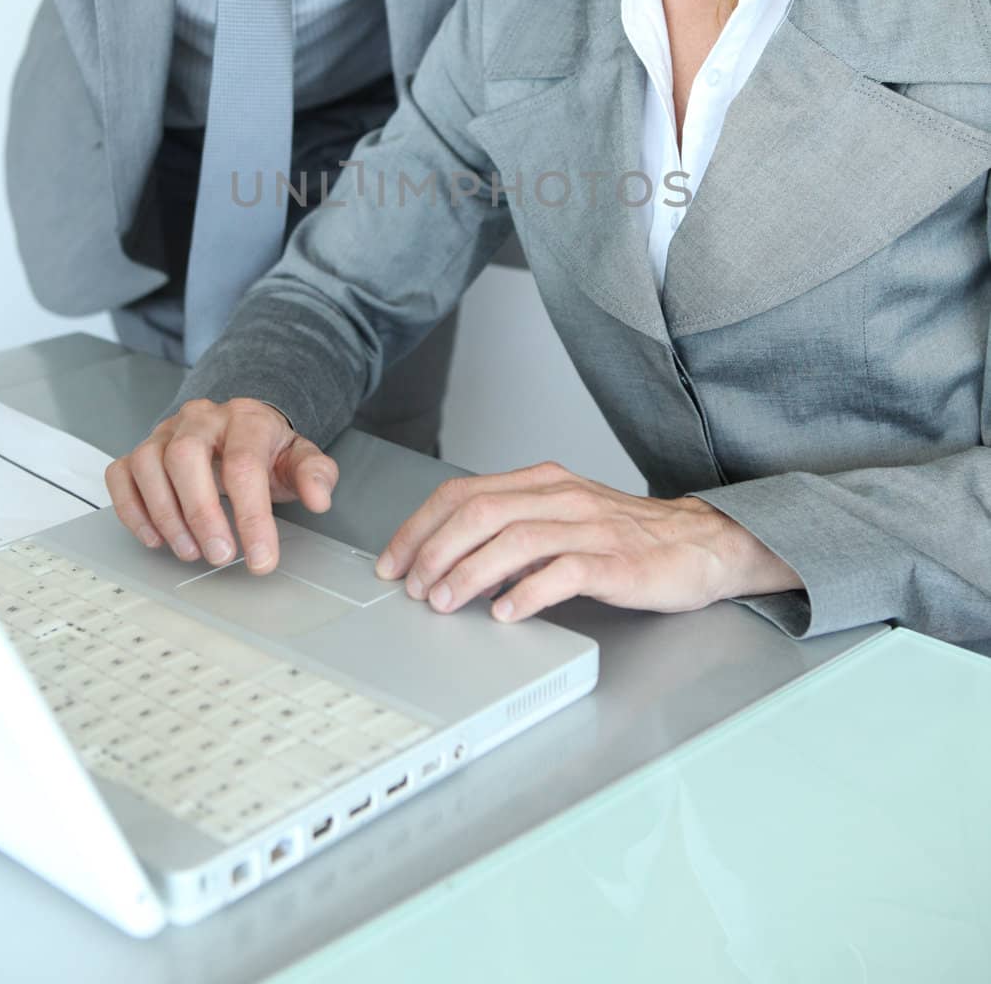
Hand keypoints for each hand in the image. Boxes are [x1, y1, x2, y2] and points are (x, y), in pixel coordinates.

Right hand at [106, 397, 337, 573]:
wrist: (241, 428)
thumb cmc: (268, 450)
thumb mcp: (300, 458)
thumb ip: (316, 474)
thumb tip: (319, 497)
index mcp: (246, 418)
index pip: (243, 463)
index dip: (251, 515)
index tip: (260, 558)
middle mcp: (200, 418)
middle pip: (185, 455)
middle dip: (200, 511)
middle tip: (218, 555)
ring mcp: (166, 432)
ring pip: (148, 463)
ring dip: (164, 514)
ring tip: (190, 552)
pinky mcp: (141, 450)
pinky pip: (121, 473)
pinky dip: (131, 509)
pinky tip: (155, 538)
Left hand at [374, 461, 801, 622]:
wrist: (702, 543)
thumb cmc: (627, 537)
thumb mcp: (561, 520)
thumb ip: (512, 532)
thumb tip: (450, 562)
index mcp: (542, 483)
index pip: (463, 493)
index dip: (420, 526)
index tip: (394, 561)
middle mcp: (561, 497)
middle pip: (480, 511)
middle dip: (435, 550)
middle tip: (412, 587)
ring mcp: (591, 527)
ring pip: (515, 538)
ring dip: (470, 572)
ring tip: (444, 603)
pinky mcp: (618, 561)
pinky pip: (565, 571)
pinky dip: (528, 592)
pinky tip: (506, 613)